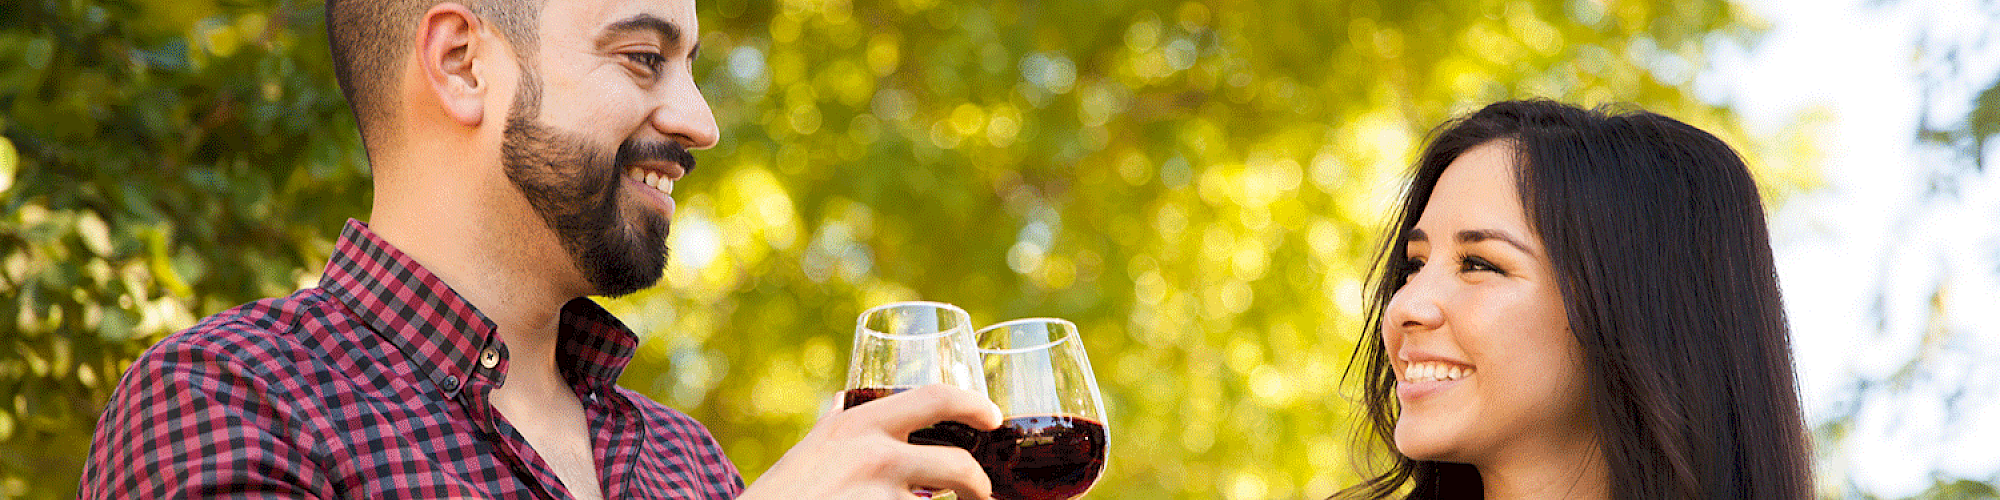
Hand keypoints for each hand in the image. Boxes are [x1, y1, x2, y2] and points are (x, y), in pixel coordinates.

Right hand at [738, 384, 1002, 499]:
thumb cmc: (777, 499)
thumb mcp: (803, 453)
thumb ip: (829, 428)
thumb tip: (840, 400)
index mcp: (858, 427)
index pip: (934, 397)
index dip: (973, 403)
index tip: (993, 416)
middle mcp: (875, 456)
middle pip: (959, 465)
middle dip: (980, 486)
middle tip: (981, 494)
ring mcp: (881, 497)